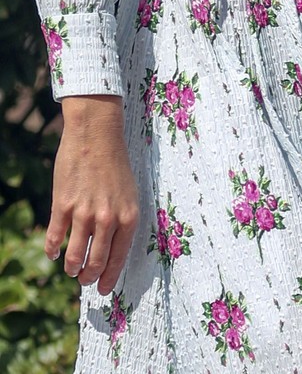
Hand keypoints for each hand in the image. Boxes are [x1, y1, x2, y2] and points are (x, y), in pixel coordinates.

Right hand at [45, 95, 139, 296]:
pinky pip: (55, 238)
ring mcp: (84, 213)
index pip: (119, 258)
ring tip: (70, 269)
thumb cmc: (115, 162)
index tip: (104, 289)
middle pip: (96, 263)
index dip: (110, 278)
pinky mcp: (63, 205)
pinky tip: (52, 253)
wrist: (96, 134)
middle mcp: (108, 219)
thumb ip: (122, 220)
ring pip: (74, 256)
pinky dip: (52, 250)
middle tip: (85, 280)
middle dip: (89, 277)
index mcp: (128, 216)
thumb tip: (113, 246)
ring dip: (71, 268)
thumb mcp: (128, 192)